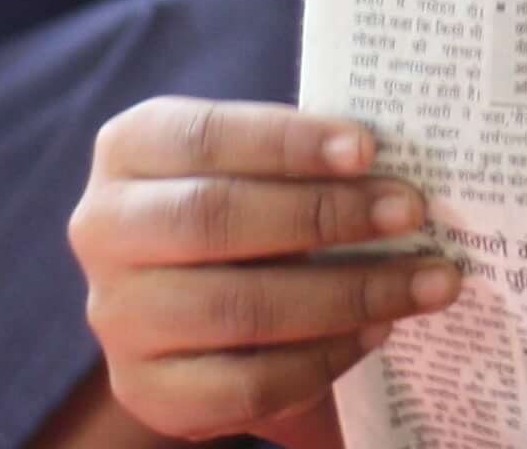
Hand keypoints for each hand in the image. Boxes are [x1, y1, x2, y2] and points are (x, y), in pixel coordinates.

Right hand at [69, 99, 463, 446]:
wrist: (202, 316)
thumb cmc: (250, 214)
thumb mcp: (259, 170)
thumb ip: (307, 160)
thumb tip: (404, 153)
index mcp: (129, 149)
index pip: (205, 136)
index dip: (287, 141)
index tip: (368, 148)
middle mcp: (103, 229)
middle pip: (213, 218)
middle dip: (324, 215)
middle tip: (411, 211)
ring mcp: (116, 317)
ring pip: (235, 307)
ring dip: (346, 294)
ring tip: (422, 281)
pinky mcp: (145, 391)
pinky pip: (244, 383)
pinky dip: (322, 360)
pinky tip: (375, 333)